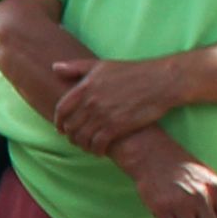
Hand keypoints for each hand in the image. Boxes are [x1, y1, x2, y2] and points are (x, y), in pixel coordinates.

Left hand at [47, 52, 184, 153]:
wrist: (162, 81)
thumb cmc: (133, 71)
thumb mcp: (102, 65)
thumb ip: (76, 67)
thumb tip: (54, 67)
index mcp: (84, 87)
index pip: (61, 110)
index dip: (58, 122)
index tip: (61, 128)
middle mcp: (90, 102)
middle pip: (71, 126)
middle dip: (71, 136)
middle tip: (76, 140)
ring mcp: (103, 115)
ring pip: (82, 138)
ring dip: (82, 145)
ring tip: (88, 146)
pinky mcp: (117, 126)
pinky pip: (98, 144)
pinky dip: (96, 150)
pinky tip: (100, 151)